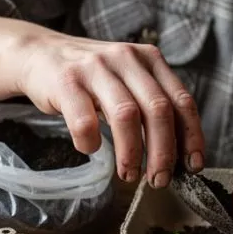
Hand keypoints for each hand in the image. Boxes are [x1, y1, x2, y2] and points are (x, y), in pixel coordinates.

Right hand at [14, 32, 205, 186]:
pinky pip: (84, 121)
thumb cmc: (90, 76)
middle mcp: (126, 59)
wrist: (39, 53)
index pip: (182, 100)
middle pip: (158, 110)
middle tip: (158, 179)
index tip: (192, 165)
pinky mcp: (66, 81)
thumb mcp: (127, 80)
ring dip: (131, 153)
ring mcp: (95, 68)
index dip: (191, 136)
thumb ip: (151, 104)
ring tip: (128, 174)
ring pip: (126, 115)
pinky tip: (90, 149)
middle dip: (163, 152)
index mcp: (149, 59)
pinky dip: (91, 143)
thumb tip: (177, 152)